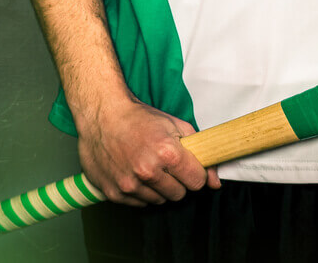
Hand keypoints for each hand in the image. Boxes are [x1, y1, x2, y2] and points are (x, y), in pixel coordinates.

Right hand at [76, 94, 220, 206]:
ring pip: (159, 200)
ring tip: (147, 165)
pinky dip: (139, 191)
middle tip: (165, 165)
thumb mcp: (176, 126)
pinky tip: (133, 172)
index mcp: (167, 154)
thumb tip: (215, 183)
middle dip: (177, 181)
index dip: (194, 173)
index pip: (196, 182)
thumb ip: (201, 153)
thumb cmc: (139, 118)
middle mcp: (148, 172)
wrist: (102, 114)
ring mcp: (129, 184)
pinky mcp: (114, 192)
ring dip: (157, 187)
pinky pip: (139, 203)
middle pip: (178, 195)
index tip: (187, 167)